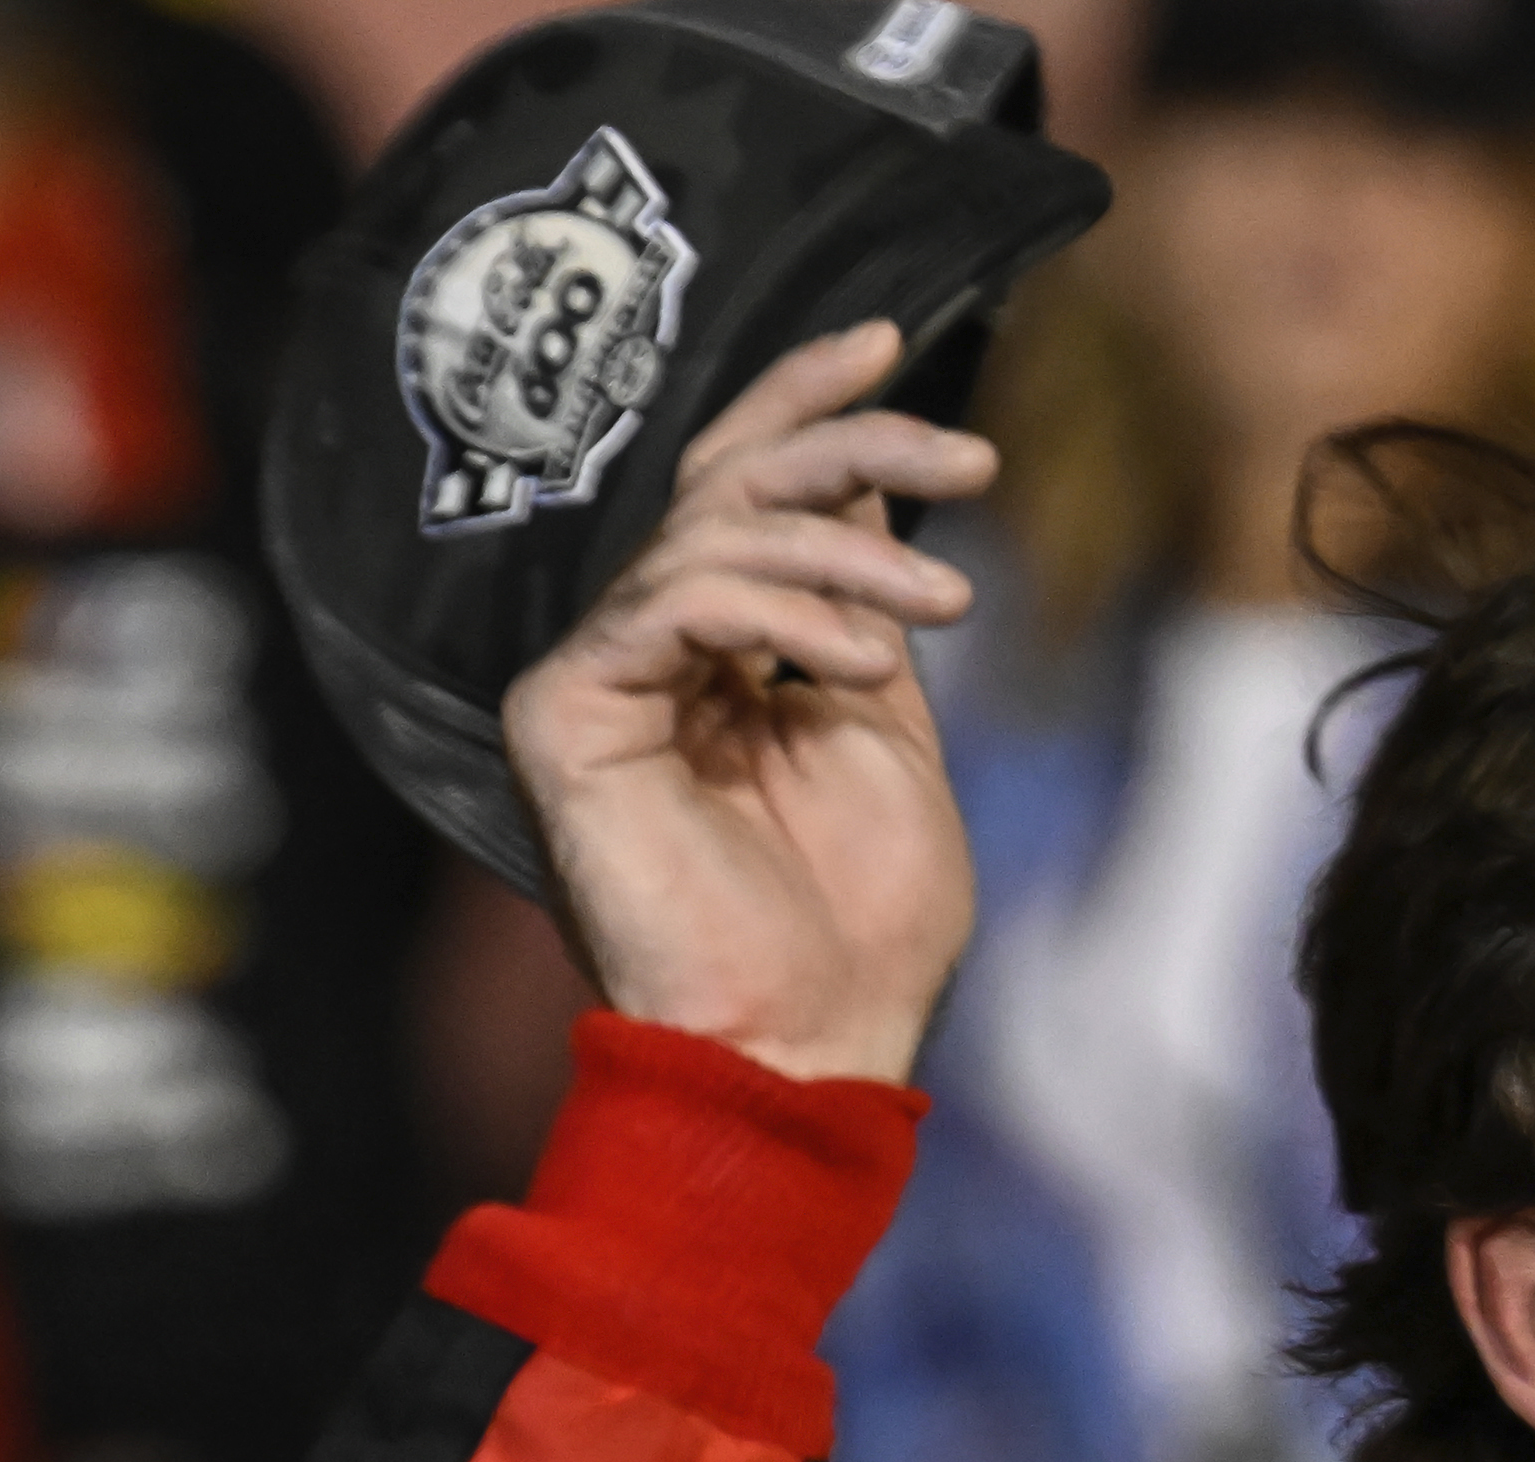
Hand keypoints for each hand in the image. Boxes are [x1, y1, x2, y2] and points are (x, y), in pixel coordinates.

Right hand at [499, 322, 996, 1082]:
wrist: (807, 1046)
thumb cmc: (858, 928)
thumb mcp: (889, 735)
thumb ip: (865, 612)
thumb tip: (867, 489)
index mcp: (717, 655)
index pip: (744, 491)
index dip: (808, 406)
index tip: (891, 342)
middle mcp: (645, 652)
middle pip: (722, 479)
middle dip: (850, 443)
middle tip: (972, 458)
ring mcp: (596, 678)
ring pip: (711, 531)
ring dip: (847, 555)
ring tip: (939, 618)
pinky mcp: (563, 712)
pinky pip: (672, 603)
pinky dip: (783, 613)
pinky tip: (863, 668)